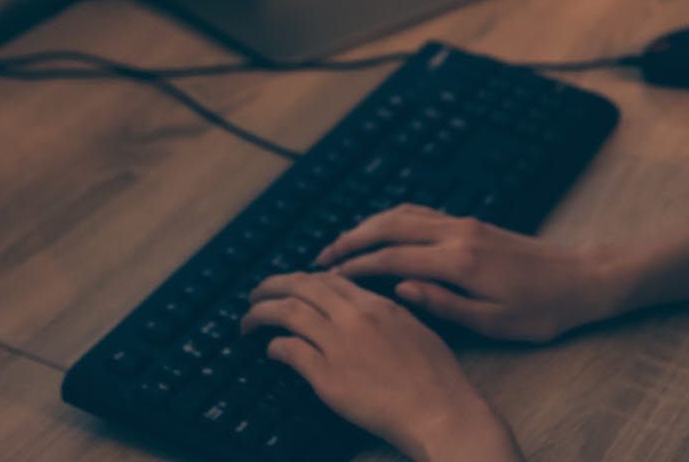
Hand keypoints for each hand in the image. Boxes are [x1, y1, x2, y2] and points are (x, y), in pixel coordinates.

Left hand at [243, 271, 520, 461]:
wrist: (440, 410)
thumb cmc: (437, 376)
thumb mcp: (416, 328)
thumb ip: (388, 312)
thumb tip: (367, 307)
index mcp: (378, 303)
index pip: (329, 279)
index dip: (304, 280)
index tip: (292, 286)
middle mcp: (355, 317)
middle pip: (301, 288)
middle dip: (272, 286)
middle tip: (256, 294)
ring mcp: (339, 345)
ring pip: (287, 313)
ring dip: (261, 314)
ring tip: (248, 320)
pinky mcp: (327, 376)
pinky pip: (290, 350)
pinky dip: (275, 346)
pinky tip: (270, 350)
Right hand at [314, 205, 620, 342]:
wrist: (582, 278)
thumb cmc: (542, 309)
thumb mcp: (495, 322)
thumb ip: (444, 304)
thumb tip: (401, 288)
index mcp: (459, 261)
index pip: (392, 257)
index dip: (357, 267)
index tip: (329, 277)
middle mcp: (457, 233)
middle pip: (390, 226)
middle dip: (351, 239)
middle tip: (321, 257)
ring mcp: (465, 223)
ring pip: (403, 213)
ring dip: (369, 225)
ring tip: (342, 243)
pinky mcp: (472, 222)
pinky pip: (421, 212)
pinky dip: (393, 218)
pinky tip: (382, 230)